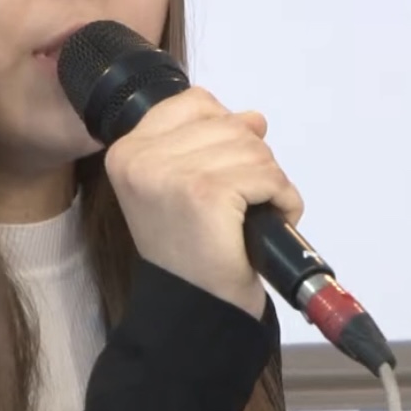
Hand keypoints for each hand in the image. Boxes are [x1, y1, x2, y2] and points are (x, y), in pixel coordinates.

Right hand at [103, 87, 304, 318]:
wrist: (192, 309)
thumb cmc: (190, 250)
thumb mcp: (183, 183)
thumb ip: (211, 141)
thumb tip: (253, 119)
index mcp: (127, 149)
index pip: (195, 102)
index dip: (224, 133)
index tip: (219, 176)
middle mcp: (140, 157)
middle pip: (231, 123)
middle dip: (251, 162)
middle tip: (237, 205)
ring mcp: (170, 174)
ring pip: (254, 148)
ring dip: (269, 184)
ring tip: (249, 216)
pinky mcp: (205, 194)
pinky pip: (268, 176)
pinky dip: (283, 200)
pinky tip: (265, 222)